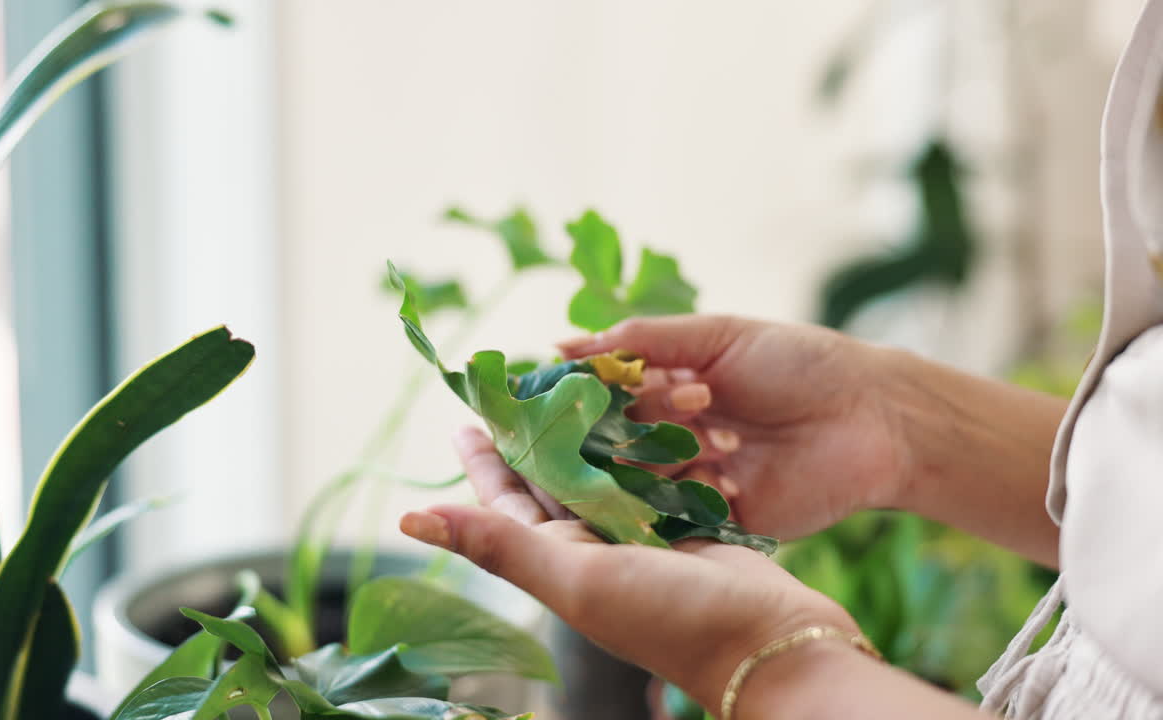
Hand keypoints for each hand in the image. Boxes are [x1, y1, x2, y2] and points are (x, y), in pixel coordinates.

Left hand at [399, 428, 856, 714]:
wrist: (767, 639)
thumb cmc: (667, 616)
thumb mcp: (573, 578)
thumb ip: (496, 544)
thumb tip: (409, 520)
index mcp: (559, 562)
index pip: (505, 504)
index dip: (483, 463)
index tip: (465, 417)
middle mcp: (593, 548)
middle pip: (549, 482)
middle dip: (529, 437)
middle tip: (514, 385)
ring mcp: (640, 535)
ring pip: (599, 472)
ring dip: (585, 432)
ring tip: (570, 384)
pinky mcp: (683, 522)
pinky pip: (648, 473)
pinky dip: (638, 442)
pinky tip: (632, 408)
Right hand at [557, 315, 908, 539]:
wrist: (874, 418)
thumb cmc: (800, 363)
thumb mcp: (718, 336)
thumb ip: (642, 339)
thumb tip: (563, 344)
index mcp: (667, 387)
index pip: (604, 395)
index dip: (591, 392)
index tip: (577, 388)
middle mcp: (671, 434)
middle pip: (615, 439)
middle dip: (641, 420)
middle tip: (691, 401)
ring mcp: (692, 477)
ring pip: (639, 478)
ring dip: (671, 453)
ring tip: (725, 435)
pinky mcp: (716, 518)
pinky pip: (675, 515)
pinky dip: (690, 492)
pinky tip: (725, 472)